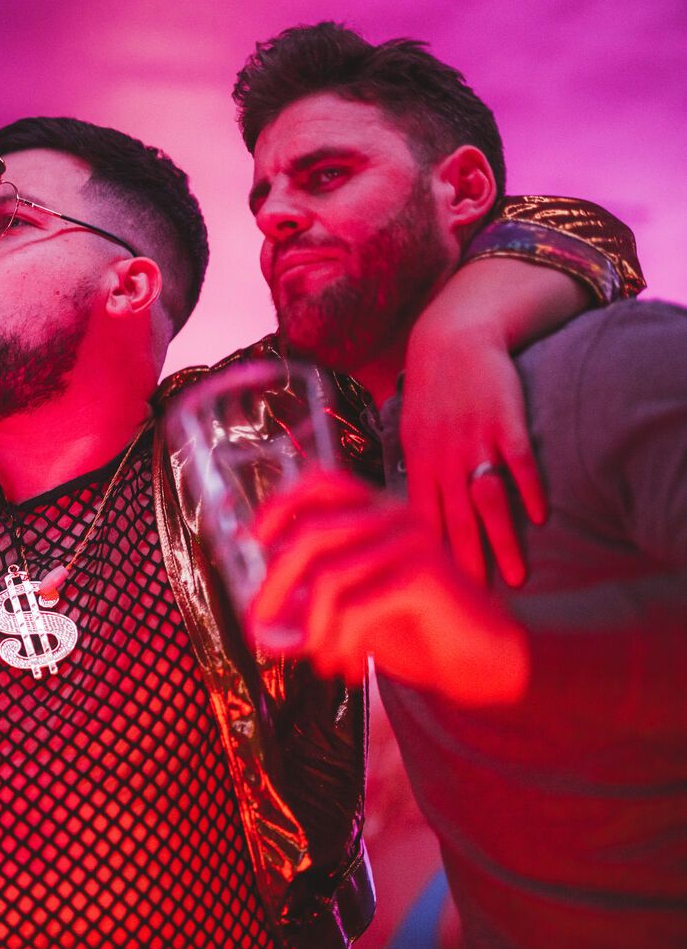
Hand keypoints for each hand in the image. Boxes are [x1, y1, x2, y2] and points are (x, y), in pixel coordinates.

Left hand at [249, 470, 528, 705]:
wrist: (484, 663)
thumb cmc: (416, 633)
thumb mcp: (353, 616)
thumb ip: (308, 612)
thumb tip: (258, 627)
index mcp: (378, 513)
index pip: (322, 482)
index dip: (281, 504)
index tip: (254, 539)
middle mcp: (395, 517)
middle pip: (311, 534)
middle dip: (273, 584)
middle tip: (259, 624)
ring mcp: (411, 543)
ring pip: (328, 578)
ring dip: (311, 629)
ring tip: (320, 659)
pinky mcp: (423, 577)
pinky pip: (356, 608)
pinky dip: (339, 643)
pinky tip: (347, 668)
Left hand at [402, 303, 546, 587]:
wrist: (450, 342)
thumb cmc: (432, 396)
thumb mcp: (411, 438)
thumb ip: (417, 479)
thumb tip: (410, 522)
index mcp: (417, 466)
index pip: (420, 524)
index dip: (427, 562)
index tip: (433, 598)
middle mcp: (443, 459)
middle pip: (454, 522)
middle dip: (464, 566)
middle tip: (475, 606)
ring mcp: (474, 441)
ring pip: (486, 500)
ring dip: (501, 540)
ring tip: (516, 578)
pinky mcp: (504, 422)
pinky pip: (517, 461)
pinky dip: (527, 488)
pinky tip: (538, 516)